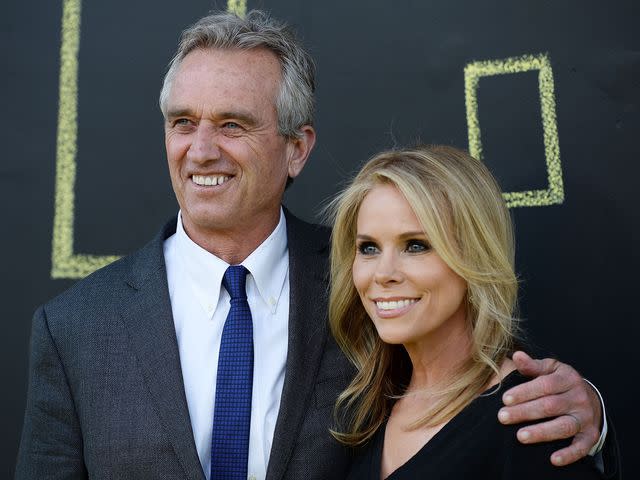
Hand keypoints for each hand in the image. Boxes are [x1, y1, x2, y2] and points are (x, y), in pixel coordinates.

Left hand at [497, 351, 601, 465]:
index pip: (544, 385)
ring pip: (563, 426)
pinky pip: (582, 446)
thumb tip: (516, 355)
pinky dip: (569, 454)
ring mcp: (585, 417)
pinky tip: (553, 460)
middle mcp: (578, 397)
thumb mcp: (549, 369)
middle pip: (550, 406)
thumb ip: (532, 365)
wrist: (590, 398)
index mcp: (567, 378)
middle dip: (525, 412)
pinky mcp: (591, 435)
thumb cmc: (560, 382)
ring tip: (520, 436)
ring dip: (541, 432)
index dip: (524, 392)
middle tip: (502, 417)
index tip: (504, 399)